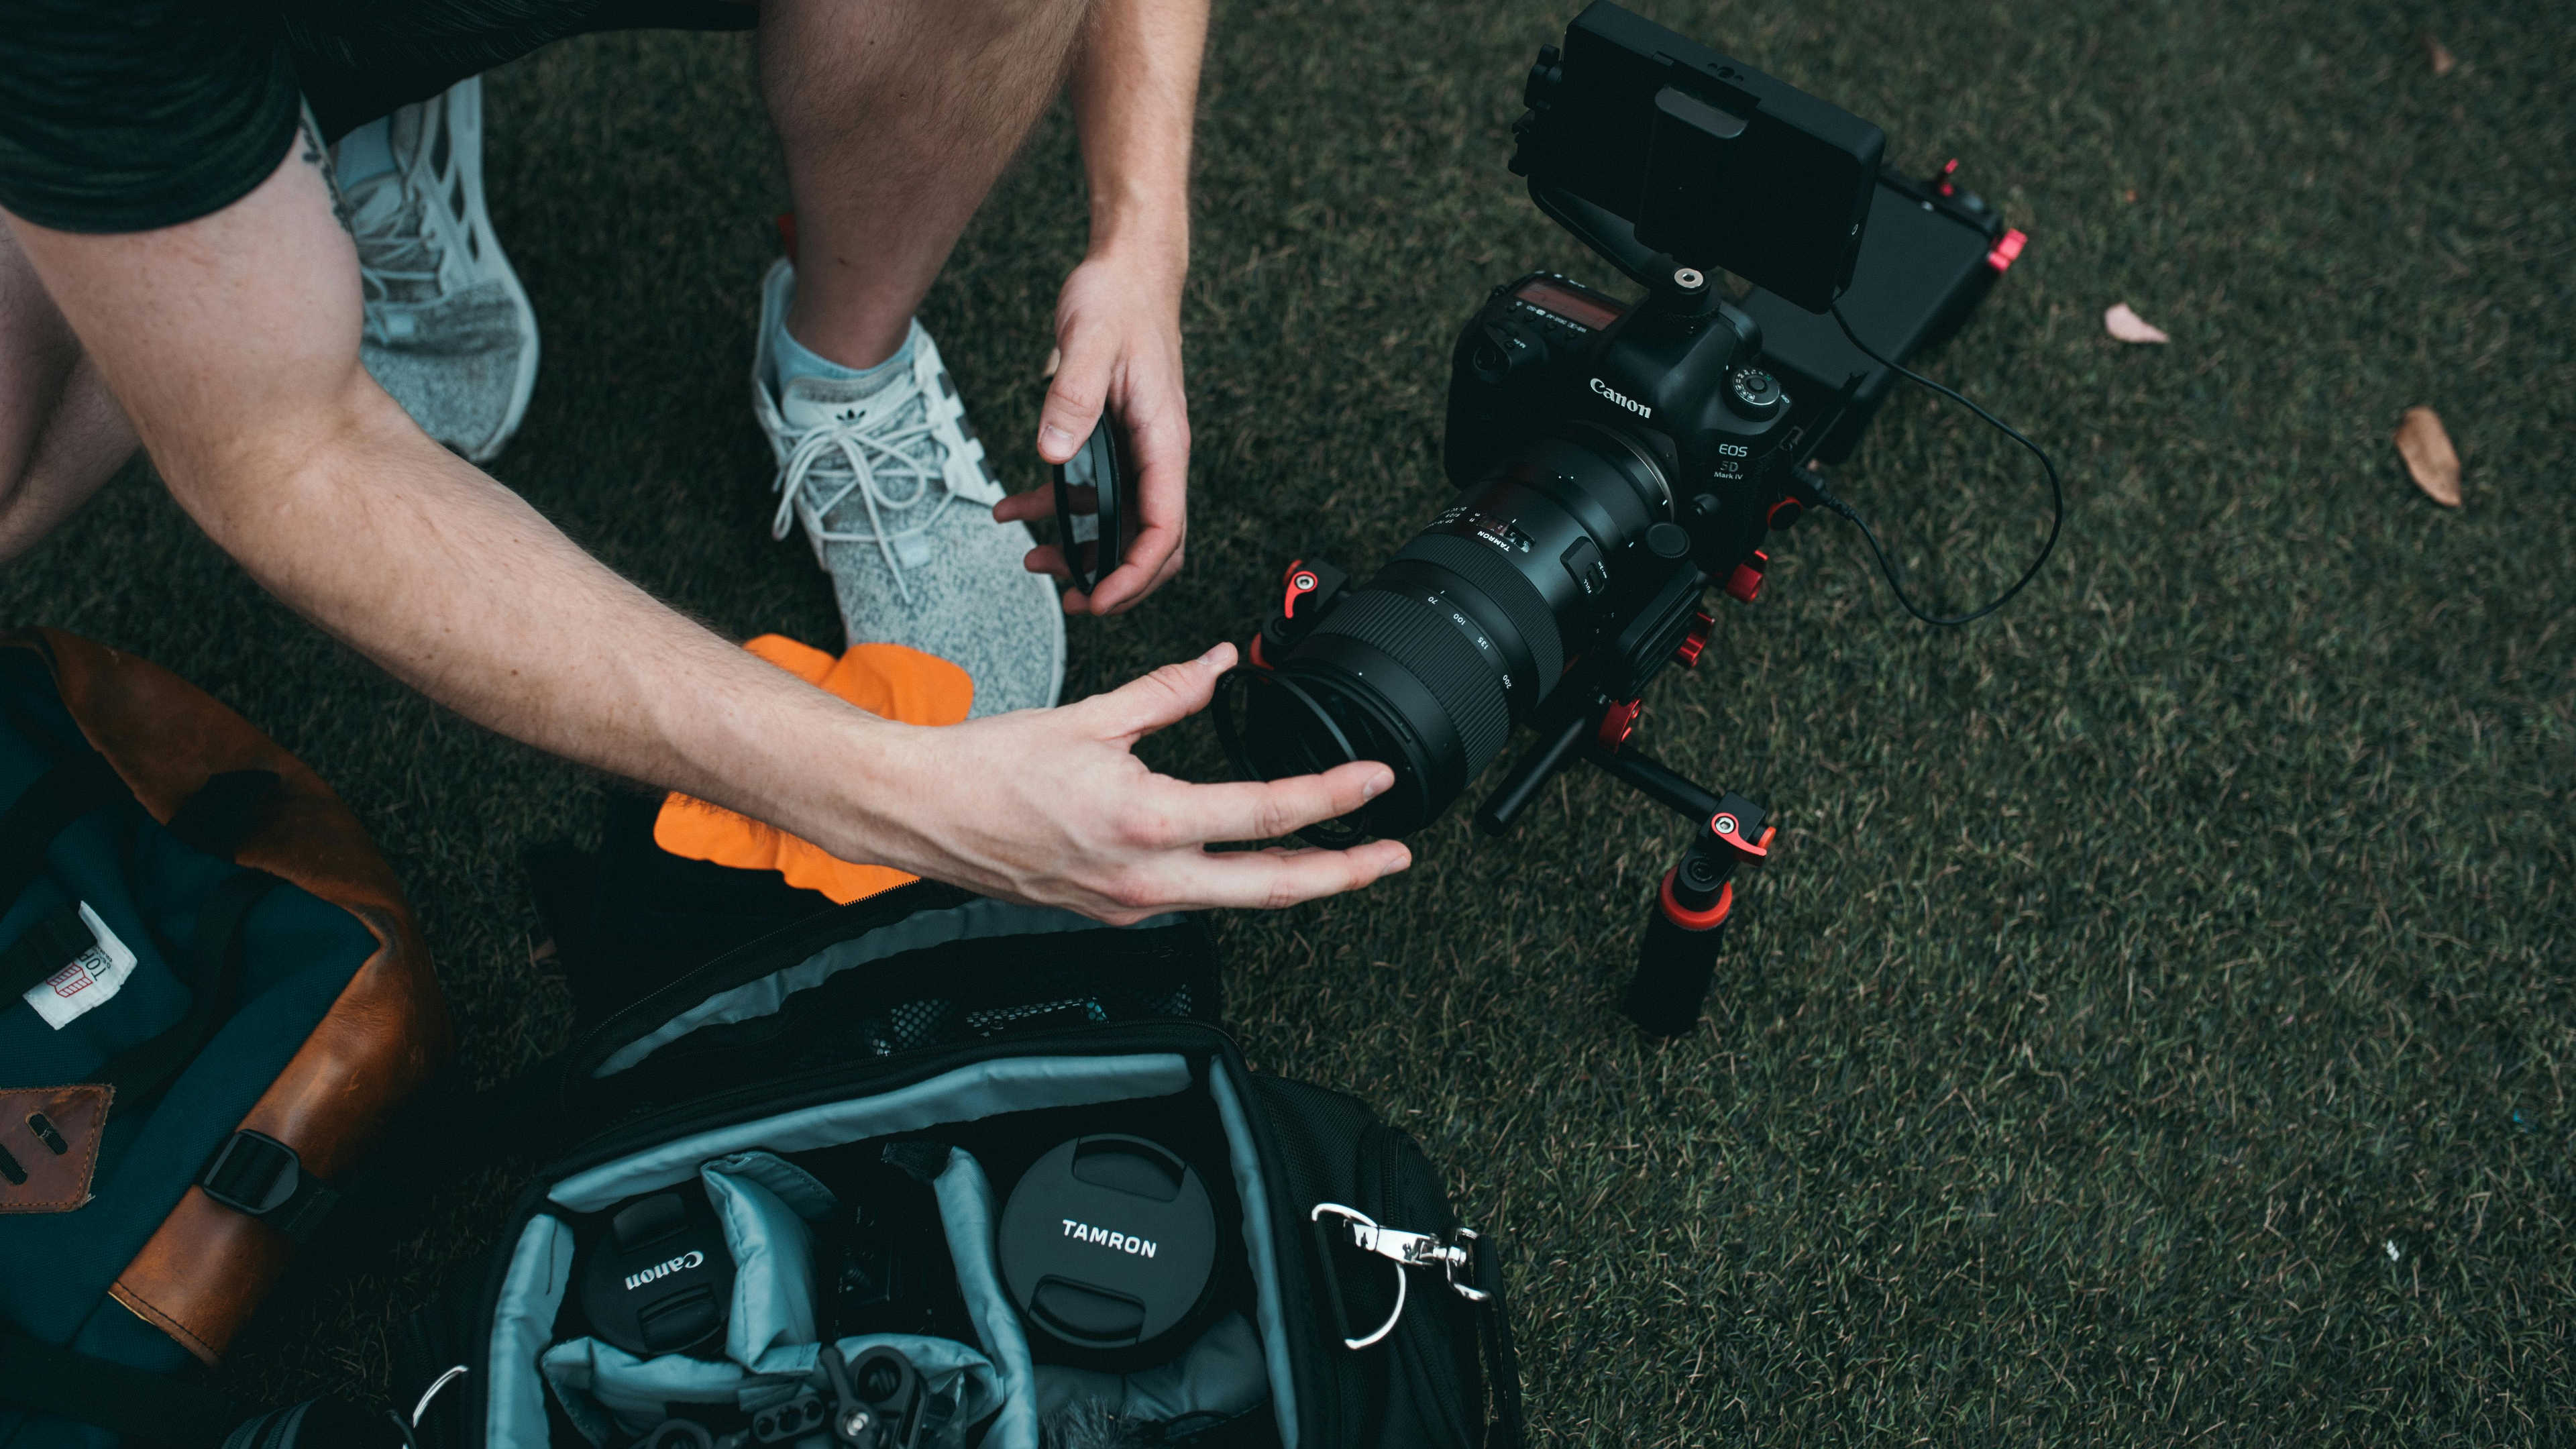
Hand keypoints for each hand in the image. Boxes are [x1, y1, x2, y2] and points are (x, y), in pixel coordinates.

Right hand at [852, 644, 1410, 922]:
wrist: (923, 813)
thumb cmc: (989, 768)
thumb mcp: (1092, 716)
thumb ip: (1168, 692)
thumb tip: (1218, 664)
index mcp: (1148, 822)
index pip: (1267, 813)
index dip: (1334, 798)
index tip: (1376, 783)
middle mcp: (1145, 878)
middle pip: (1272, 888)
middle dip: (1344, 875)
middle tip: (1393, 855)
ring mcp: (1131, 904)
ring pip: (1234, 900)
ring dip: (1290, 880)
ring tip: (1338, 858)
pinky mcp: (1114, 911)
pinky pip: (1189, 899)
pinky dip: (1229, 879)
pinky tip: (1247, 859)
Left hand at [993, 240, 1189, 614]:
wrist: (1126, 269)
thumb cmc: (1118, 300)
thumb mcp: (1089, 342)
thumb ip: (1072, 397)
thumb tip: (1052, 453)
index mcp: (1164, 439)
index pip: (1165, 527)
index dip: (1135, 574)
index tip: (1099, 600)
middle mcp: (1158, 453)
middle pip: (1153, 541)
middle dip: (1115, 580)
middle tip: (1072, 602)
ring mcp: (1138, 450)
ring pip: (1120, 524)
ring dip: (1080, 550)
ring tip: (1034, 562)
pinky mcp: (1115, 441)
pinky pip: (1093, 493)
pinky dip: (1057, 510)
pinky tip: (1015, 511)